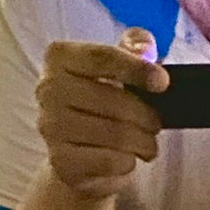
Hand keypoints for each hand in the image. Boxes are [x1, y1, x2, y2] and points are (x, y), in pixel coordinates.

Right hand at [35, 31, 166, 198]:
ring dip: (143, 141)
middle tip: (156, 123)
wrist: (75, 152)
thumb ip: (134, 48)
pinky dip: (128, 161)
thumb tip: (145, 48)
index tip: (162, 82)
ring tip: (148, 142)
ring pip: (115, 134)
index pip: (102, 57)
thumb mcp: (117, 67)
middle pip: (113, 100)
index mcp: (59, 56)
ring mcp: (50, 126)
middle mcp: (47, 88)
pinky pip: (110, 161)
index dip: (136, 68)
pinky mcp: (60, 161)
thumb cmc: (100, 101)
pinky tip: (129, 158)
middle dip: (147, 115)